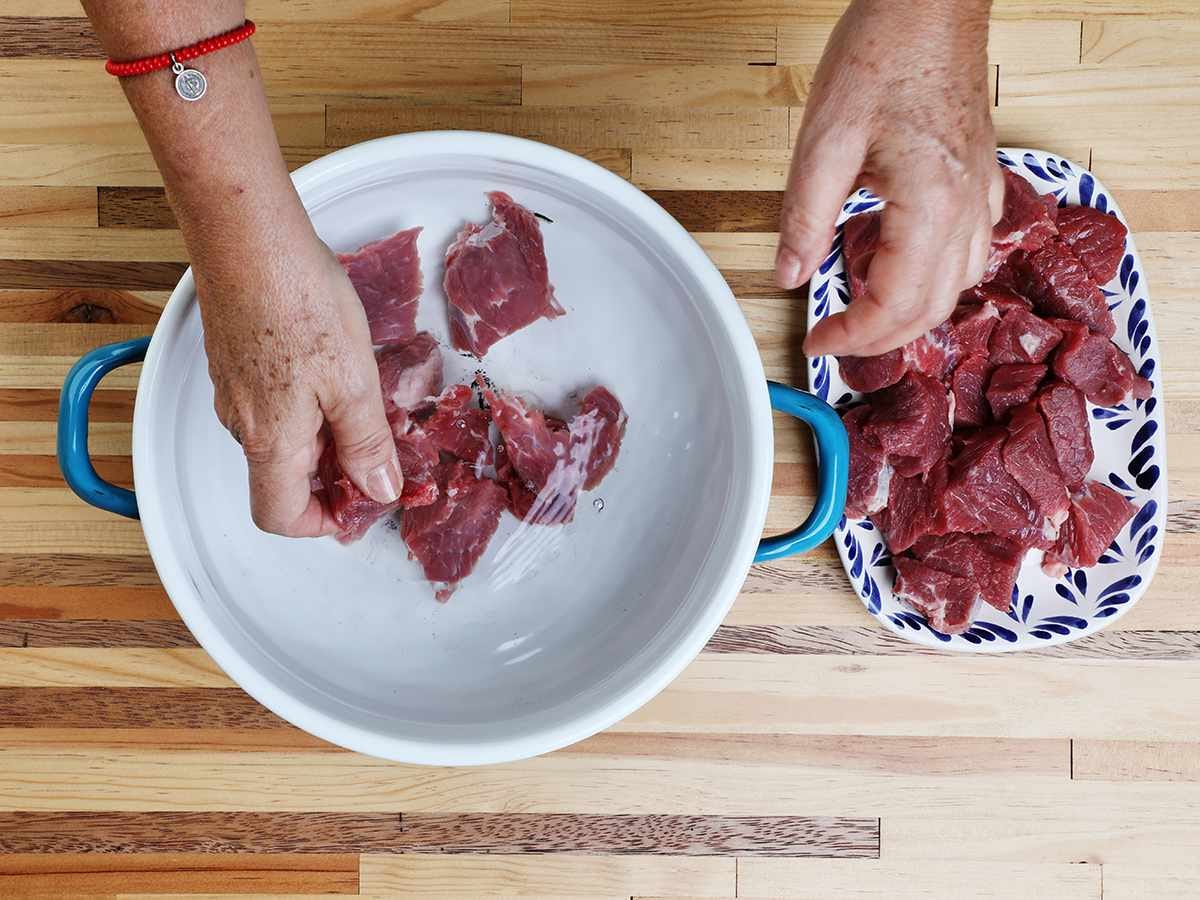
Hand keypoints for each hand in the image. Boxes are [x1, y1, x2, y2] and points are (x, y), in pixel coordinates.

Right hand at [196, 227, 401, 536]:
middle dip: (334, 478)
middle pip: (283, 481)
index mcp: (270, 440)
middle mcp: (241, 423)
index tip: (362, 504)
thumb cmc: (297, 299)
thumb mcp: (354, 381)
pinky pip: (272, 405)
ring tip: (366, 403)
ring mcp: (233, 390)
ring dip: (324, 438)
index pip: (279, 516)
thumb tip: (378, 491)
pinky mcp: (235, 360)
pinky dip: (307, 407)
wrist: (247, 234)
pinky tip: (337, 371)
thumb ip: (367, 444)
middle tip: (380, 451)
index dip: (323, 523)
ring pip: (280, 441)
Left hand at [776, 0, 1004, 356]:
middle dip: (880, 338)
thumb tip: (789, 274)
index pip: (896, 304)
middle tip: (834, 340)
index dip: (853, 336)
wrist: (932, 3)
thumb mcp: (824, 141)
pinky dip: (935, 282)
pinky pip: (970, 253)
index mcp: (931, 203)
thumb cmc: (885, 54)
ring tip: (861, 316)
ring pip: (958, 287)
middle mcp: (968, 207)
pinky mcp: (982, 180)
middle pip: (933, 309)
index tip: (816, 342)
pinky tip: (903, 275)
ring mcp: (983, 194)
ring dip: (910, 315)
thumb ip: (805, 217)